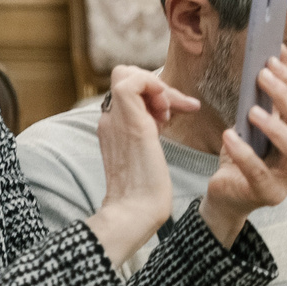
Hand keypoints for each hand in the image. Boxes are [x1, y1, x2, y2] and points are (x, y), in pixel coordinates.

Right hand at [84, 65, 199, 264]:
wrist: (136, 212)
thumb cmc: (145, 194)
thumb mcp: (145, 155)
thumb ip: (145, 134)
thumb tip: (158, 120)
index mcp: (112, 128)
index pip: (127, 91)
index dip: (154, 93)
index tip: (176, 111)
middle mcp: (110, 120)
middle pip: (124, 76)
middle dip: (155, 84)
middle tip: (175, 108)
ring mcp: (116, 119)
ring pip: (126, 74)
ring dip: (156, 86)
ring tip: (169, 112)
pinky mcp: (130, 122)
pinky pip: (132, 83)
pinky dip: (154, 86)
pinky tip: (167, 110)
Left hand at [200, 59, 286, 246]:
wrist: (227, 192)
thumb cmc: (245, 153)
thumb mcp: (256, 119)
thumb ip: (270, 93)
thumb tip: (279, 52)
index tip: (271, 61)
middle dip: (285, 97)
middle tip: (262, 77)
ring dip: (276, 127)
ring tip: (252, 112)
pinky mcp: (270, 195)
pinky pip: (260, 174)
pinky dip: (244, 154)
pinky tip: (229, 136)